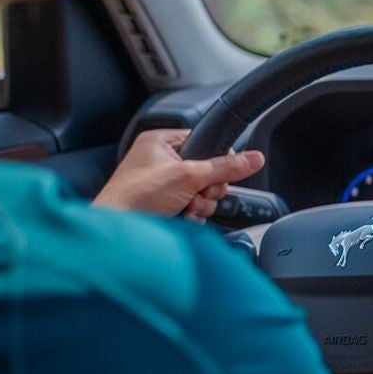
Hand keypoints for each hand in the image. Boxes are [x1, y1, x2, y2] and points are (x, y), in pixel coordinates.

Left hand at [92, 129, 265, 220]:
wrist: (118, 232)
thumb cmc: (135, 197)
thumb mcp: (188, 176)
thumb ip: (225, 167)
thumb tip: (254, 158)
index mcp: (161, 142)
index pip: (204, 142)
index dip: (216, 160)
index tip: (215, 174)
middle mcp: (160, 160)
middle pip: (207, 170)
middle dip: (207, 188)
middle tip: (196, 194)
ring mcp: (161, 184)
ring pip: (202, 192)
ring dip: (200, 204)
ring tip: (184, 207)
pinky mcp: (163, 204)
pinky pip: (193, 207)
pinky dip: (191, 214)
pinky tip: (181, 217)